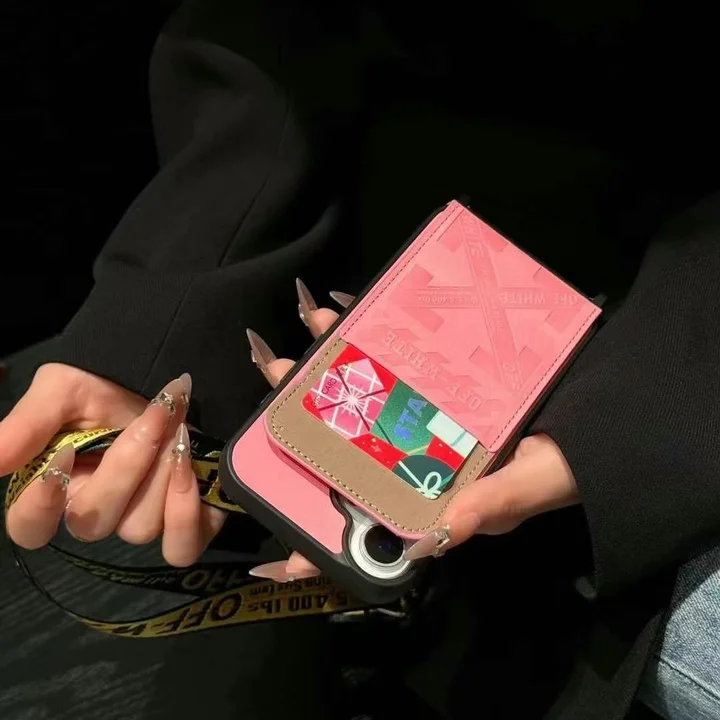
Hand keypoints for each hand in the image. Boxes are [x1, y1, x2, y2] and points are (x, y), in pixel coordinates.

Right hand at [2, 363, 224, 565]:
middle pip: (95, 524)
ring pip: (139, 530)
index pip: (30, 528)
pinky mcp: (185, 526)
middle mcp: (96, 512)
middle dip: (127, 463)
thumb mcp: (62, 389)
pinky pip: (182, 547)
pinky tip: (189, 470)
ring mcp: (139, 522)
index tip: (63, 458)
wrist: (168, 377)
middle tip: (153, 416)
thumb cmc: (107, 386)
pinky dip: (188, 512)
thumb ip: (29, 423)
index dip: (38, 507)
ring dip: (162, 474)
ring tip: (178, 431)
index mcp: (57, 489)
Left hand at [247, 282, 577, 579]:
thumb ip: (490, 507)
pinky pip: (393, 366)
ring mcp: (425, 422)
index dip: (326, 546)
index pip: (371, 530)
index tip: (279, 555)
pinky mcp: (438, 389)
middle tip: (273, 384)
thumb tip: (432, 540)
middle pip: (349, 451)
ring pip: (363, 400)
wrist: (603, 409)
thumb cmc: (570, 460)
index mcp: (432, 499)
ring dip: (328, 370)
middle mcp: (419, 462)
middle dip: (306, 423)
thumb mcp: (531, 486)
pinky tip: (344, 312)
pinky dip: (367, 341)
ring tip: (299, 338)